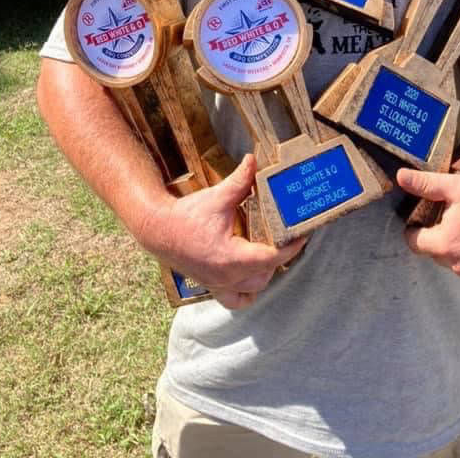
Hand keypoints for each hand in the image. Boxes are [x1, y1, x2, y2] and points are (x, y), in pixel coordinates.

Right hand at [139, 155, 306, 308]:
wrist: (157, 230)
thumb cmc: (186, 216)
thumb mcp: (217, 197)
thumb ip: (239, 181)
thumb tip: (254, 159)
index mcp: (231, 258)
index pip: (272, 258)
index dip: (290, 247)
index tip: (301, 235)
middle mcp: (227, 277)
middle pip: (266, 273)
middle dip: (280, 256)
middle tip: (286, 235)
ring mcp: (219, 284)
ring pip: (255, 287)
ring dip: (266, 272)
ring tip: (270, 250)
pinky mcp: (212, 286)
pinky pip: (236, 300)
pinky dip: (248, 292)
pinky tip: (253, 276)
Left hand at [396, 168, 459, 283]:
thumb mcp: (456, 186)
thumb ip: (425, 184)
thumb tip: (400, 177)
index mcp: (445, 244)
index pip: (415, 243)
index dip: (415, 229)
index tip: (422, 220)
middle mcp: (458, 266)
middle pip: (435, 253)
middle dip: (438, 237)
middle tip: (453, 218)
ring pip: (454, 262)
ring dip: (456, 249)